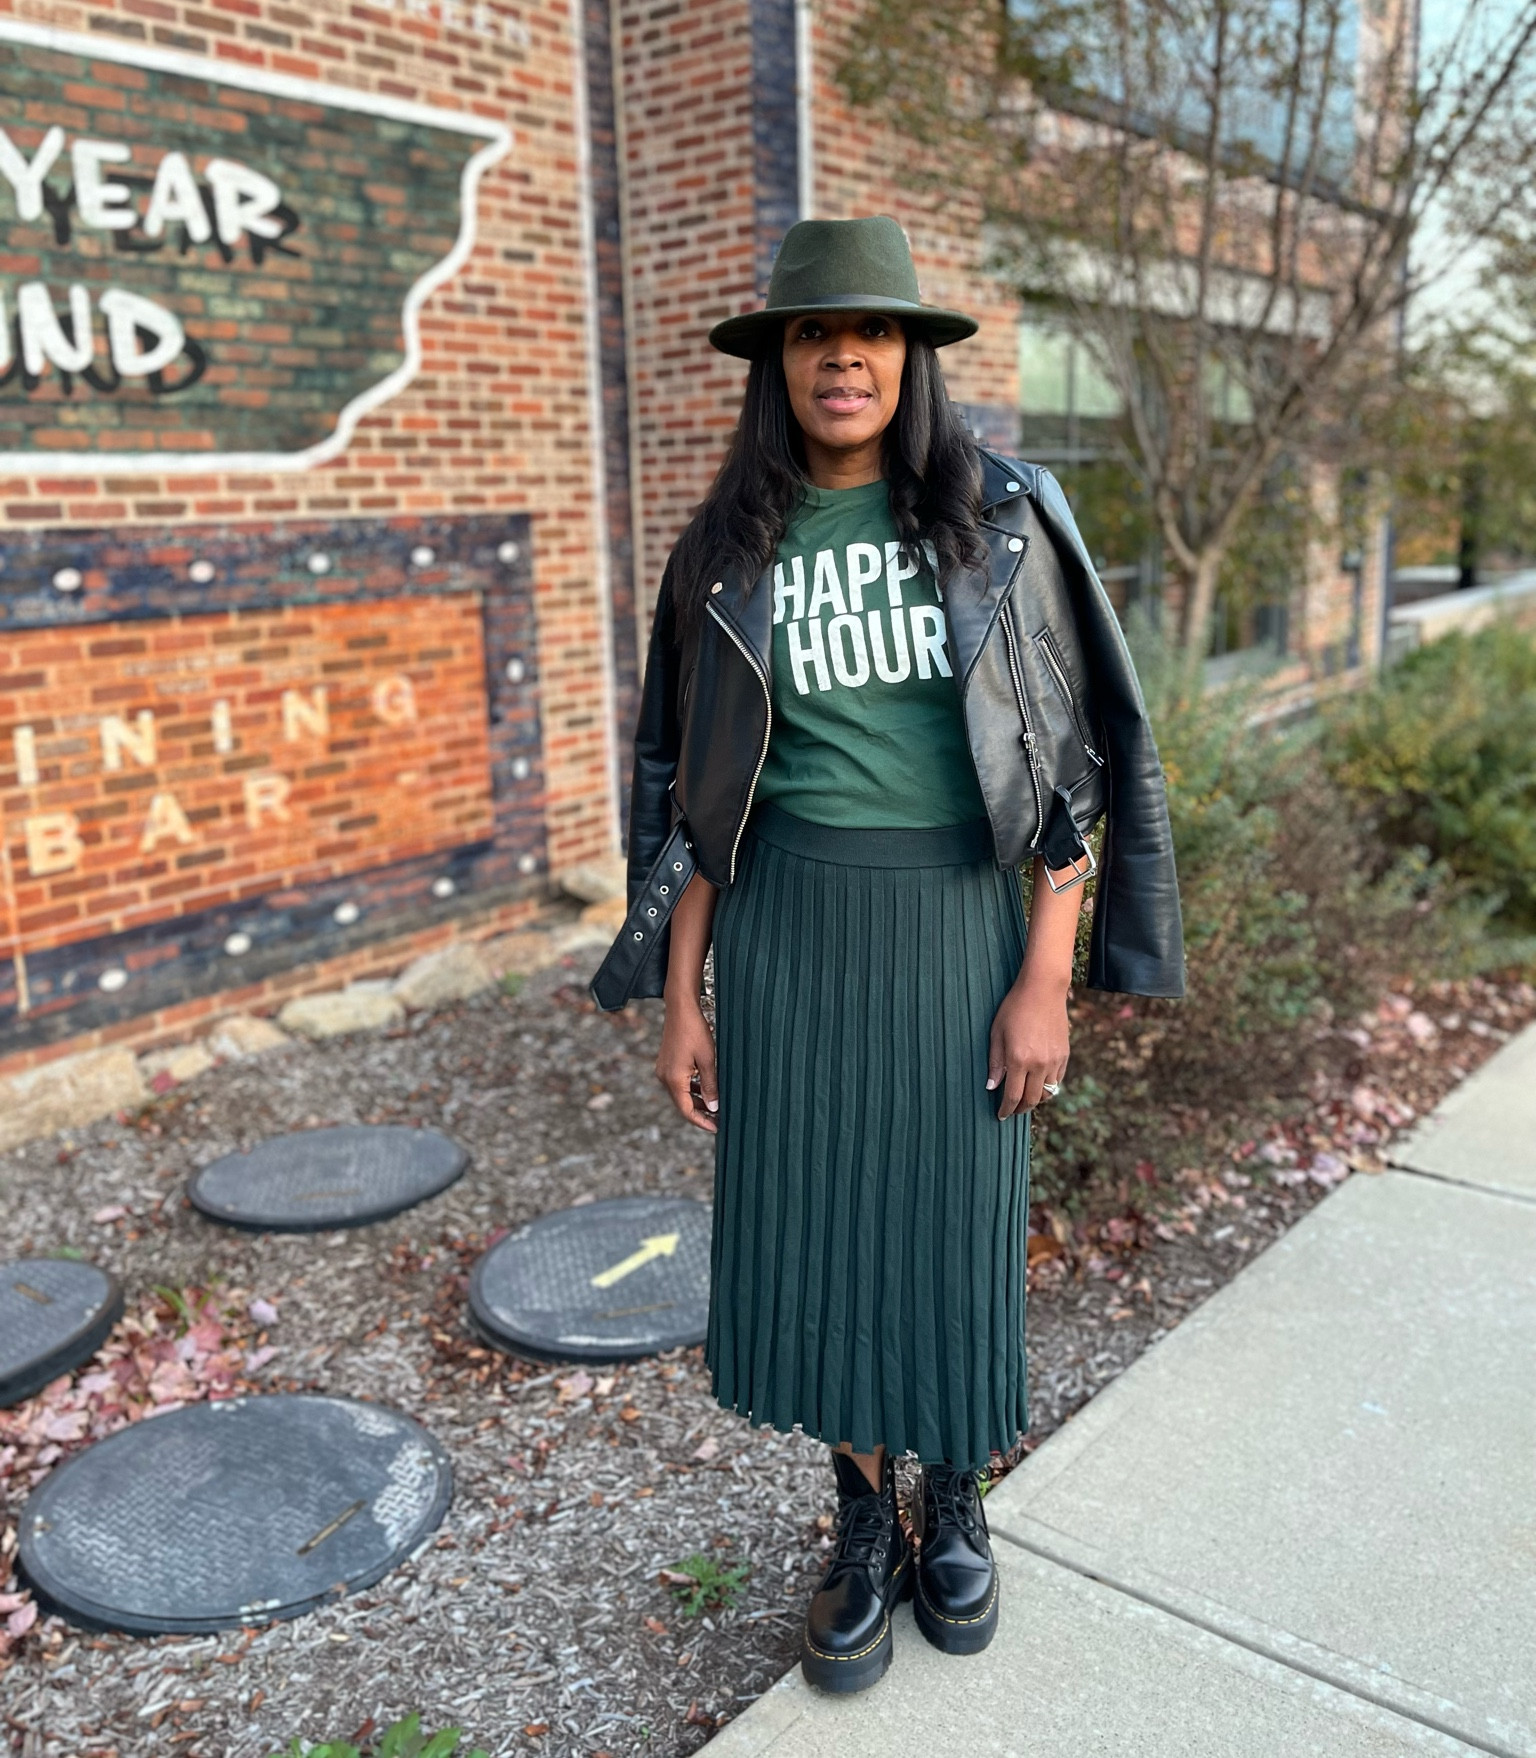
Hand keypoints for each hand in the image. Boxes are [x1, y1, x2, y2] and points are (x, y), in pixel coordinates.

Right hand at [657, 996, 718, 1133]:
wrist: (680, 1009)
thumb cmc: (695, 1031)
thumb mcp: (708, 1060)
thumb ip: (710, 1085)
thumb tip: (713, 1107)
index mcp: (674, 1079)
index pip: (687, 1111)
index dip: (702, 1122)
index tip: (717, 1128)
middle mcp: (665, 1077)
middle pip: (682, 1104)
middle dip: (701, 1113)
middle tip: (720, 1118)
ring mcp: (664, 1070)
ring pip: (681, 1094)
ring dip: (697, 1101)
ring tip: (716, 1105)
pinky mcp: (666, 1064)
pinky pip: (679, 1083)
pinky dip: (692, 1089)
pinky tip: (705, 1088)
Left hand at [987, 978, 1069, 1119]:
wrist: (1042, 989)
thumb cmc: (1014, 1008)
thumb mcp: (997, 1033)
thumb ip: (995, 1063)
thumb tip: (992, 1087)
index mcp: (1019, 1059)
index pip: (1013, 1096)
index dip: (1006, 1109)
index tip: (1000, 1115)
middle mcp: (1039, 1063)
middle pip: (1032, 1099)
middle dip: (1020, 1109)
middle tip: (1012, 1111)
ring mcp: (1055, 1060)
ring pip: (1047, 1092)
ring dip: (1036, 1100)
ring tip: (1025, 1099)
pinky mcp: (1065, 1054)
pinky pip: (1057, 1080)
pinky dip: (1048, 1087)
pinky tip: (1038, 1084)